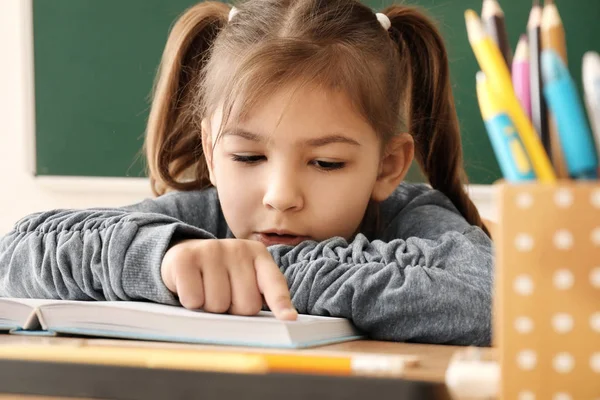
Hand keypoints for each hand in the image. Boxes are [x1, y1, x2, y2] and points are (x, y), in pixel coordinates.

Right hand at [161, 239, 296, 320]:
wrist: (184, 254)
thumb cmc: (221, 274)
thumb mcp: (245, 277)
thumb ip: (261, 294)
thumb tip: (283, 319)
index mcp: (258, 254)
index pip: (274, 282)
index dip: (280, 302)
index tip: (289, 318)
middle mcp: (238, 248)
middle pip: (246, 305)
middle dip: (233, 308)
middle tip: (224, 294)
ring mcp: (211, 250)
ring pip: (218, 305)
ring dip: (210, 306)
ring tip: (206, 289)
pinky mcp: (185, 259)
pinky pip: (194, 300)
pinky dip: (191, 302)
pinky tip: (191, 286)